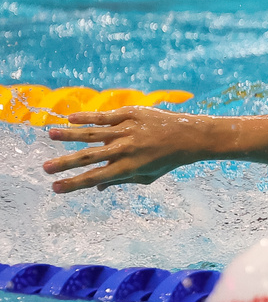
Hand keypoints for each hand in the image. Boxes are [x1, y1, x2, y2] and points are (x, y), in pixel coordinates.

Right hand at [43, 106, 208, 193]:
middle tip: (45, 168)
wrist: (189, 136)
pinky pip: (105, 116)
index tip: (56, 188)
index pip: (97, 177)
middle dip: (65, 164)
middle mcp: (126, 149)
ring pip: (93, 133)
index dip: (75, 184)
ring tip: (50, 135)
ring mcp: (128, 130)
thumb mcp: (146, 176)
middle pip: (90, 157)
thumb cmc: (166, 159)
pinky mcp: (131, 114)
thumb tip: (95, 187)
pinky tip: (70, 118)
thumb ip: (120, 180)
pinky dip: (87, 117)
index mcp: (130, 167)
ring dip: (70, 135)